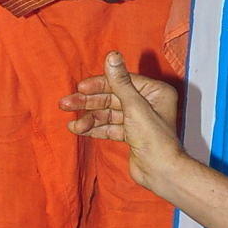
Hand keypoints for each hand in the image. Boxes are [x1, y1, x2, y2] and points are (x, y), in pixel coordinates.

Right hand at [61, 52, 181, 191]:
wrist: (160, 172)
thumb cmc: (154, 138)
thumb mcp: (134, 106)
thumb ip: (119, 82)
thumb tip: (112, 56)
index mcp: (155, 92)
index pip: (122, 82)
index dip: (100, 85)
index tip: (80, 88)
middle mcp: (148, 103)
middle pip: (112, 97)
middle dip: (89, 103)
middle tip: (66, 103)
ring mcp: (138, 119)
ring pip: (108, 113)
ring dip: (89, 118)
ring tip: (73, 125)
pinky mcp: (131, 134)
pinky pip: (109, 127)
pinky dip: (94, 128)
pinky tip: (78, 129)